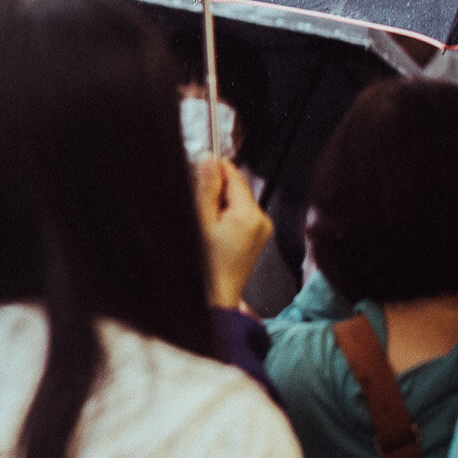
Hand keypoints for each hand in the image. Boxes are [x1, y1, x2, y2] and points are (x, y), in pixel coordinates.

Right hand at [194, 159, 273, 310]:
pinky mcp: (258, 237)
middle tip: (197, 210)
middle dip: (215, 192)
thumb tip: (209, 159)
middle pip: (236, 188)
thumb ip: (206, 189)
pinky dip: (226, 218)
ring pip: (237, 201)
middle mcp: (262, 219)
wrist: (216, 297)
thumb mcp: (200, 222)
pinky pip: (240, 216)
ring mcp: (262, 229)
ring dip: (219, 206)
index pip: (233, 174)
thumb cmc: (205, 265)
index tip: (195, 178)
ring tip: (205, 225)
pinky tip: (213, 233)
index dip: (213, 171)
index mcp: (250, 214)